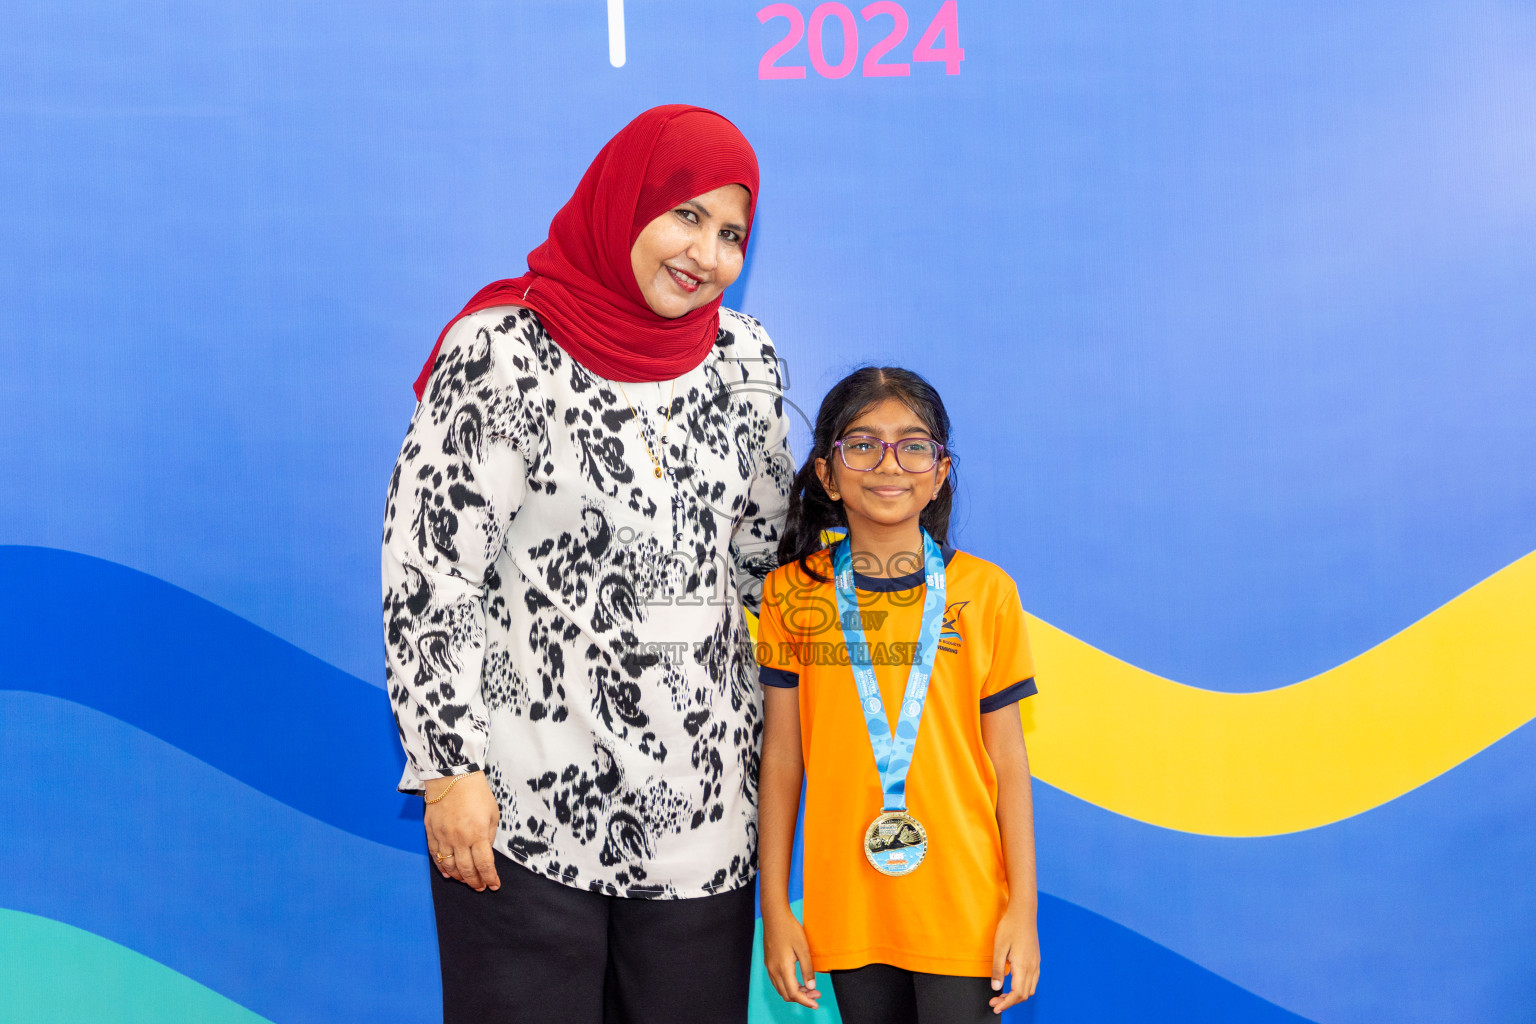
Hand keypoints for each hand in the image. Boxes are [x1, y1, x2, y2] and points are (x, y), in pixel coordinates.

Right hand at [423, 771, 500, 891]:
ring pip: (449, 866)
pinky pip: (435, 855)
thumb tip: (485, 852)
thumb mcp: (492, 814)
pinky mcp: (431, 832)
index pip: (484, 865)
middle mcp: (459, 839)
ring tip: (466, 881)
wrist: (452, 777)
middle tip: (480, 887)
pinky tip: (448, 874)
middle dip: (475, 881)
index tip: (494, 885)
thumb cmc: (477, 793)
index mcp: (477, 834)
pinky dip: (441, 867)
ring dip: (458, 877)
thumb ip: (489, 835)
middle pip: (466, 869)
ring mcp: (443, 837)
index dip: (490, 878)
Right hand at [762, 904, 821, 1008]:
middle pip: (786, 994)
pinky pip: (777, 981)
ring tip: (810, 988)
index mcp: (783, 968)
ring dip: (795, 992)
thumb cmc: (790, 929)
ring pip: (781, 989)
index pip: (793, 993)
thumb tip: (811, 987)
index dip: (805, 1001)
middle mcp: (774, 970)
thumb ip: (807, 969)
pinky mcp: (769, 962)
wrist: (774, 916)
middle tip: (816, 994)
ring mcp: (770, 966)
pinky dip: (788, 985)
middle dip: (802, 998)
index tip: (816, 1004)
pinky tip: (798, 980)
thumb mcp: (803, 948)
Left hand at [988, 904, 1039, 1013]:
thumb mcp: (998, 947)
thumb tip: (996, 988)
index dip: (1006, 1004)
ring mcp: (1036, 963)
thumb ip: (997, 969)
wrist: (1023, 912)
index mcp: (1023, 966)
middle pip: (1024, 994)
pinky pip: (1033, 980)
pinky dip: (1023, 987)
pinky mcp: (1036, 959)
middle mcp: (1032, 967)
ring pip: (1030, 989)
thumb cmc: (1009, 927)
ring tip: (1002, 994)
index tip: (995, 1007)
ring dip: (1017, 995)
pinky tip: (1013, 983)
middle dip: (1010, 1001)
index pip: (1017, 994)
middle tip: (994, 1001)